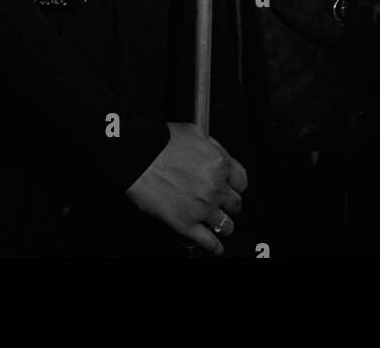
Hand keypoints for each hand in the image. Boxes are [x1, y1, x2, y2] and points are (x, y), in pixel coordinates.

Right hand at [126, 122, 247, 254]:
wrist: (136, 156)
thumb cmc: (159, 142)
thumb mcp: (192, 132)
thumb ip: (210, 146)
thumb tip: (216, 154)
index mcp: (219, 163)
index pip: (242, 181)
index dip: (235, 186)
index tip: (231, 189)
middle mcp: (215, 186)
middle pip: (236, 204)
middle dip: (228, 205)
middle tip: (220, 204)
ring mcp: (202, 207)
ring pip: (226, 226)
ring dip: (222, 225)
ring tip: (216, 224)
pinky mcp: (186, 224)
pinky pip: (209, 243)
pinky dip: (213, 247)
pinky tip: (214, 246)